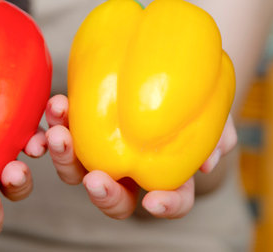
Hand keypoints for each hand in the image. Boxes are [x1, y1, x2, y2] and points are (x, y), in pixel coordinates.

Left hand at [45, 94, 236, 218]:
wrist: (160, 66)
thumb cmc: (187, 95)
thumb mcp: (210, 108)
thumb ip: (216, 133)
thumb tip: (207, 162)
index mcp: (164, 172)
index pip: (171, 200)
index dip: (166, 206)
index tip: (153, 202)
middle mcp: (128, 169)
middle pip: (113, 197)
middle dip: (102, 193)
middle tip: (94, 180)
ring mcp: (100, 150)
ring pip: (75, 170)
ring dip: (65, 157)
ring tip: (59, 134)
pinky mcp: (80, 127)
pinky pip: (62, 132)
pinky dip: (57, 122)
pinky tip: (57, 105)